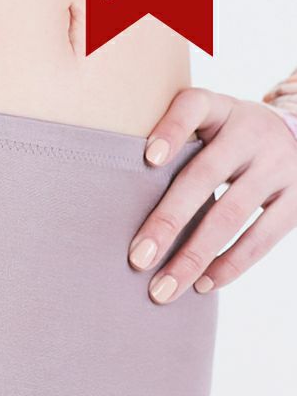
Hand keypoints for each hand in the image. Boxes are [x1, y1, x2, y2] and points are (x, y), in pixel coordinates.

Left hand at [127, 87, 296, 302]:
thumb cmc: (228, 141)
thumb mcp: (211, 127)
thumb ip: (178, 149)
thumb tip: (118, 205)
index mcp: (220, 109)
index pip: (194, 106)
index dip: (172, 129)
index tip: (147, 159)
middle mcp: (251, 131)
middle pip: (205, 176)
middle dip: (169, 221)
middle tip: (137, 260)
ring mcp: (278, 164)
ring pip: (232, 214)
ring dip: (194, 256)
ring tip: (163, 289)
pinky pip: (262, 237)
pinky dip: (229, 265)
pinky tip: (202, 285)